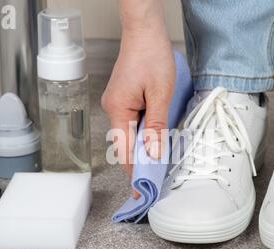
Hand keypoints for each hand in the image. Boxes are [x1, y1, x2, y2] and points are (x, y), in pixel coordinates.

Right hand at [102, 0, 175, 182]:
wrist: (145, 32)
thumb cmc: (151, 56)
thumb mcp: (160, 94)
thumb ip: (156, 126)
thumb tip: (154, 153)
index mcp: (118, 110)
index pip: (124, 150)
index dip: (133, 171)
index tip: (140, 190)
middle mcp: (113, 109)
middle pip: (125, 144)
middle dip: (140, 161)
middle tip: (156, 178)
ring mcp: (117, 104)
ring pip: (130, 134)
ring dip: (144, 146)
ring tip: (159, 160)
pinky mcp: (124, 99)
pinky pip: (132, 122)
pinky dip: (144, 132)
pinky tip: (156, 137)